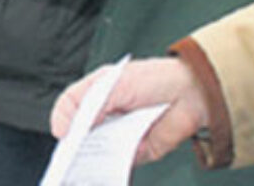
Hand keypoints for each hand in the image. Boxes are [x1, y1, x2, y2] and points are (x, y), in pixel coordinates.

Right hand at [51, 58, 208, 165]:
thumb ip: (88, 105)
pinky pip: (118, 164)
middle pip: (79, 133)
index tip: (61, 136)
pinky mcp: (135, 152)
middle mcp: (104, 115)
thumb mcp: (115, 84)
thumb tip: (64, 129)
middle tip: (67, 160)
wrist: (192, 94)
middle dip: (72, 147)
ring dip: (88, 161)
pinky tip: (105, 172)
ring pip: (96, 151)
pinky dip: (110, 169)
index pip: (70, 108)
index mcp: (95, 94)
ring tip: (82, 170)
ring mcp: (118, 134)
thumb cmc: (154, 79)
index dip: (62, 121)